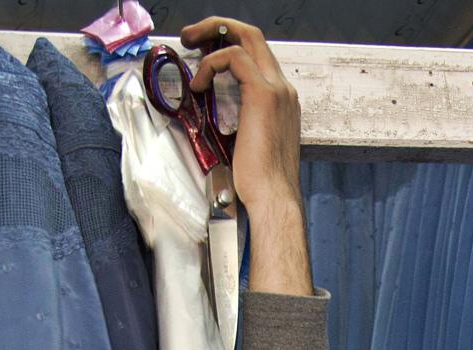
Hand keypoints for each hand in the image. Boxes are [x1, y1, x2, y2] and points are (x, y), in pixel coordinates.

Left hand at [181, 15, 313, 294]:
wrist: (273, 199)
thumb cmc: (259, 183)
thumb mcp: (246, 143)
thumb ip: (236, 120)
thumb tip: (209, 112)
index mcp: (281, 100)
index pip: (257, 55)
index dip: (229, 44)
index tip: (204, 51)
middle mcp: (283, 89)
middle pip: (253, 36)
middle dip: (218, 27)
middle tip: (191, 35)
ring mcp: (276, 89)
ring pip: (245, 37)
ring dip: (212, 35)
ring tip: (189, 45)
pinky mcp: (262, 94)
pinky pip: (233, 58)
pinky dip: (211, 64)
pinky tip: (199, 84)